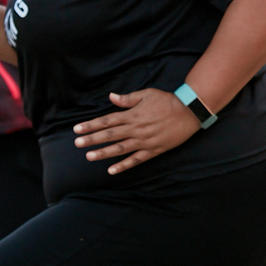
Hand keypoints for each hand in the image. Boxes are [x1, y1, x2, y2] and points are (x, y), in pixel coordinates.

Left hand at [72, 88, 201, 174]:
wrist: (189, 112)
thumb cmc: (167, 101)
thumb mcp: (146, 94)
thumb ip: (127, 98)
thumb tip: (111, 97)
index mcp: (132, 115)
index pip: (106, 120)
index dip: (91, 125)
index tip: (77, 129)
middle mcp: (135, 129)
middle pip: (109, 135)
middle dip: (91, 139)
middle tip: (77, 144)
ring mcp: (143, 141)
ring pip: (119, 149)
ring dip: (103, 153)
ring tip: (89, 156)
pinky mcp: (153, 150)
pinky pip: (136, 160)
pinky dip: (123, 165)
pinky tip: (111, 170)